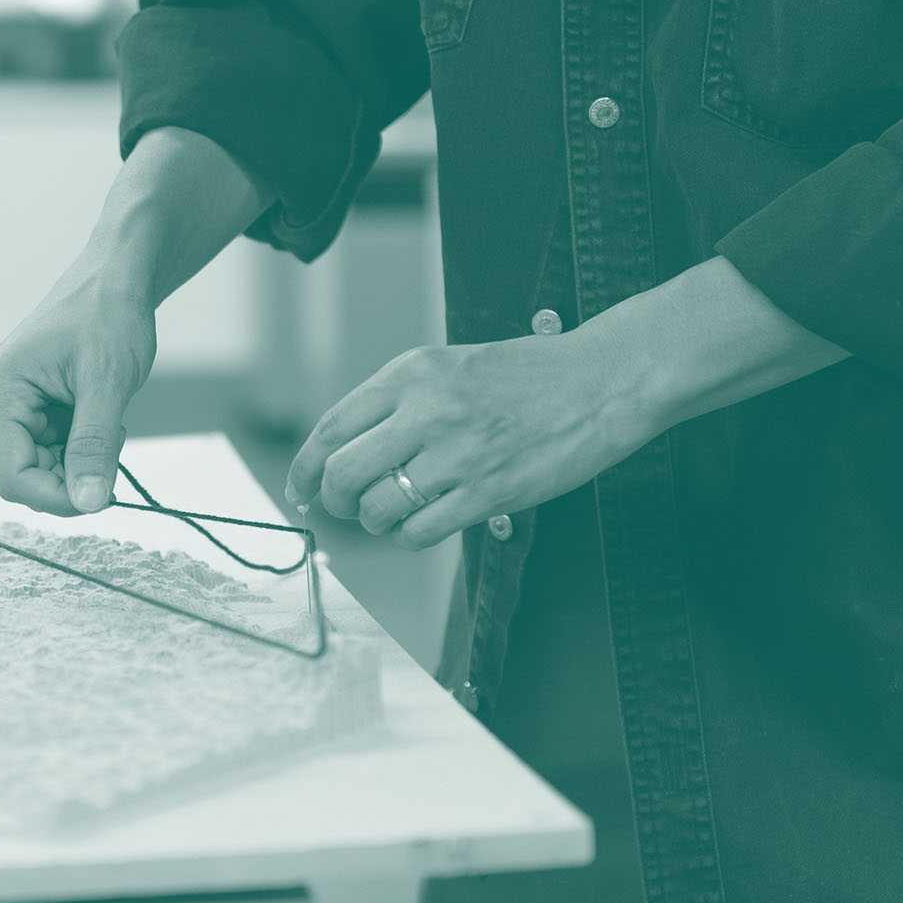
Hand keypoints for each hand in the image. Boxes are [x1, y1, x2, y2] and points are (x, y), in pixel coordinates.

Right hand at [0, 281, 156, 515]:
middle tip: (113, 439)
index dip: (60, 499)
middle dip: (75, 475)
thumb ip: (94, 446)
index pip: (14, 479)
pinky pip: (52, 452)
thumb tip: (89, 502)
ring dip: (81, 459)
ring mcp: (8, 409)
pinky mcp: (28, 411)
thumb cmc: (107, 313)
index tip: (105, 494)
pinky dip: (81, 446)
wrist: (114, 278)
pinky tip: (98, 414)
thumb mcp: (106, 382)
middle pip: (28, 479)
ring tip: (107, 417)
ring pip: (43, 470)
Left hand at [284, 332, 657, 549]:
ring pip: (379, 508)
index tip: (301, 487)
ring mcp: (458, 454)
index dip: (305, 467)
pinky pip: (420, 531)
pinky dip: (410, 535)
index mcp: (411, 375)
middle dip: (336, 501)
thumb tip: (344, 449)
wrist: (601, 381)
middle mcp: (427, 412)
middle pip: (344, 474)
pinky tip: (424, 523)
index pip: (332, 429)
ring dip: (376, 522)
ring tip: (393, 514)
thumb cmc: (526, 376)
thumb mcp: (449, 366)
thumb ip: (398, 401)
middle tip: (348, 507)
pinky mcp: (489, 492)